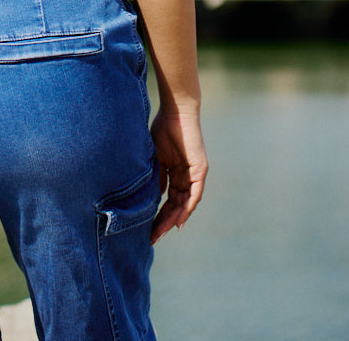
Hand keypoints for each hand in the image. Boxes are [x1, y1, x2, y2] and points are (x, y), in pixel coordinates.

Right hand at [150, 105, 207, 243]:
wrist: (176, 111)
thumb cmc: (163, 128)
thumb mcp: (155, 156)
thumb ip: (156, 176)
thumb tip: (154, 197)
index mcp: (175, 173)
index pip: (168, 199)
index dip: (159, 214)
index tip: (148, 229)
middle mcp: (186, 176)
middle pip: (176, 205)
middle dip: (165, 222)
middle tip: (153, 237)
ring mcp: (194, 174)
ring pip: (185, 203)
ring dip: (175, 218)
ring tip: (163, 232)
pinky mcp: (200, 170)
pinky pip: (195, 193)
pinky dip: (187, 207)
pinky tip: (179, 219)